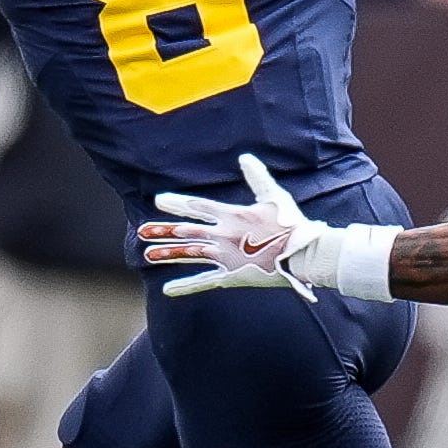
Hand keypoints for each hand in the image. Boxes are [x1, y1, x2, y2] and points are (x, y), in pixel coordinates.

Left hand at [138, 153, 323, 297]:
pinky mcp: (232, 277)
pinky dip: (186, 286)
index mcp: (232, 215)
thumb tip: (245, 157)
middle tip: (143, 230)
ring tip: (148, 255)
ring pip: (190, 255)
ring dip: (168, 254)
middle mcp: (223, 235)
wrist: (305, 254)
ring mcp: (225, 257)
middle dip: (163, 231)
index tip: (159, 201)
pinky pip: (204, 281)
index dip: (177, 204)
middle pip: (187, 232)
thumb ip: (257, 177)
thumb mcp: (275, 196)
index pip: (197, 207)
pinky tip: (167, 289)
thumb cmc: (292, 223)